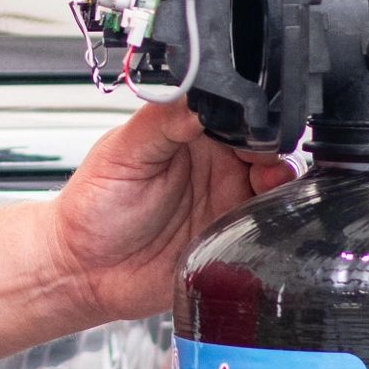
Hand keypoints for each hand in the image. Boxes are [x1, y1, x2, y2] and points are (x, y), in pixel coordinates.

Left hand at [46, 100, 298, 323]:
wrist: (86, 270)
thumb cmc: (93, 207)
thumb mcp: (123, 155)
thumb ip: (162, 122)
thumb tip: (198, 98)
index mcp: (188, 132)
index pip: (233, 113)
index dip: (248, 117)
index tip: (250, 128)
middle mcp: (214, 164)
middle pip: (265, 146)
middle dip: (273, 150)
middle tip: (261, 163)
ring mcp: (226, 200)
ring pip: (276, 184)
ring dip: (282, 182)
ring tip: (265, 187)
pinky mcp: (236, 238)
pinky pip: (273, 225)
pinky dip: (282, 219)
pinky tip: (269, 218)